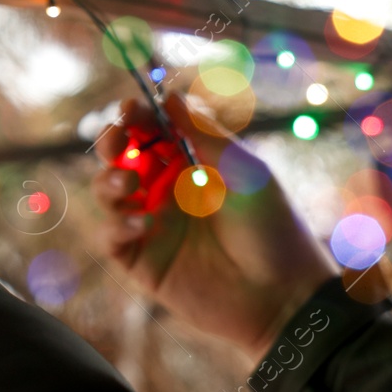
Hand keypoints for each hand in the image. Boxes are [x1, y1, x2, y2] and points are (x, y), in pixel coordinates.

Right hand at [93, 95, 335, 362]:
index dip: (136, 117)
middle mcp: (165, 191)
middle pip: (120, 157)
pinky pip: (111, 238)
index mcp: (190, 165)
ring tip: (130, 183)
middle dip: (111, 142)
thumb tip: (170, 96)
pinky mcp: (143, 262)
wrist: (283, 296)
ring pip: (107, 193)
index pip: (151, 131)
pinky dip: (115, 226)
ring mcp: (152, 225)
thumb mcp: (244, 171)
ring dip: (108, 181)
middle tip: (117, 140)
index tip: (131, 109)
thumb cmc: (272, 228)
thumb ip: (204, 135)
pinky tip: (140, 224)